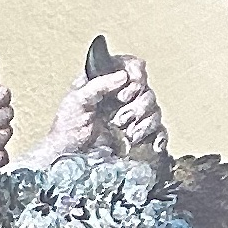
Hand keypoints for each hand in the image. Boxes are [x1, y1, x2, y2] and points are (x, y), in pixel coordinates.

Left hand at [44, 57, 165, 160]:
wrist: (69, 160)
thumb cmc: (67, 130)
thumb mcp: (77, 100)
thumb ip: (99, 84)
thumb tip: (123, 75)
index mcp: (107, 83)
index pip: (131, 67)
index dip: (135, 73)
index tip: (130, 83)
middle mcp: (122, 97)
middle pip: (147, 90)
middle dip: (137, 105)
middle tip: (119, 119)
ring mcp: (132, 117)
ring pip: (155, 110)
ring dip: (144, 123)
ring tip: (128, 134)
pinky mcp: (138, 136)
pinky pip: (159, 131)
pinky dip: (159, 137)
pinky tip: (154, 145)